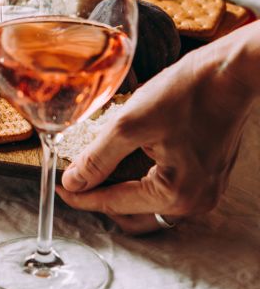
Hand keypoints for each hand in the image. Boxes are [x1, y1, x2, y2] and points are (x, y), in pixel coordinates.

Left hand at [56, 31, 257, 233]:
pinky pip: (166, 190)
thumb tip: (73, 181)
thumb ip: (98, 157)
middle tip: (75, 181)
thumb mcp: (129, 124)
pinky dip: (141, 183)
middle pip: (133, 216)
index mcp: (176, 195)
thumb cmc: (187, 93)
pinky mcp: (207, 175)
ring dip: (121, 193)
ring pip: (149, 205)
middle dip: (101, 199)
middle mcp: (195, 202)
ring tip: (95, 171)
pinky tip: (123, 162)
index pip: (114, 204)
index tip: (58, 186)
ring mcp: (205, 191)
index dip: (80, 196)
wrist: (231, 72)